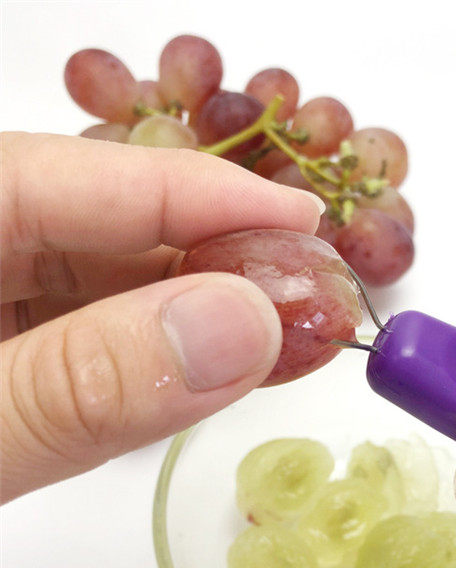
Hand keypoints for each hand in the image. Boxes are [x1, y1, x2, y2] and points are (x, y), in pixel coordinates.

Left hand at [0, 132, 323, 502]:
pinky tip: (203, 370)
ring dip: (196, 313)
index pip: (94, 178)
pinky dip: (153, 352)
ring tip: (276, 341)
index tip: (309, 220)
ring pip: (105, 281)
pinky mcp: (2, 345)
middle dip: (217, 263)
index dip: (212, 194)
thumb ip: (88, 383)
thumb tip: (245, 326)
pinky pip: (88, 329)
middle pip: (109, 224)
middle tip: (308, 299)